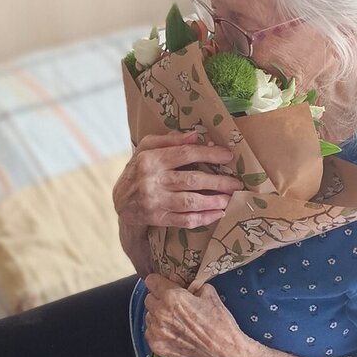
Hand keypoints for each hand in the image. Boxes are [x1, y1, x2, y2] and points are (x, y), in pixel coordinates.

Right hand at [113, 130, 242, 230]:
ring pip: (190, 202)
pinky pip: (184, 220)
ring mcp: (155, 201)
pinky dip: (203, 218)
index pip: (185, 154)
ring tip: (230, 199)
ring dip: (213, 202)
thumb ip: (169, 140)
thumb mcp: (146, 148)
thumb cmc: (138, 170)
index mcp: (151, 159)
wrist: (120, 202)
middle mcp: (153, 181)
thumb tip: (195, 136)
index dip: (209, 154)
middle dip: (218, 182)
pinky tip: (217, 214)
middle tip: (236, 183)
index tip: (228, 156)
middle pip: (192, 180)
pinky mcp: (158, 218)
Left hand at [143, 274, 260, 356]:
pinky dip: (159, 331)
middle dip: (159, 298)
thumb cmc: (220, 324)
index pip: (151, 281)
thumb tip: (185, 285)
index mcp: (172, 297)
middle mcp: (160, 313)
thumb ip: (192, 286)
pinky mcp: (157, 346)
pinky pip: (150, 332)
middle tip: (174, 304)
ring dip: (158, 315)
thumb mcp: (210, 294)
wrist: (224, 354)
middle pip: (149, 298)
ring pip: (149, 316)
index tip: (163, 284)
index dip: (159, 281)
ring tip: (176, 321)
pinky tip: (174, 333)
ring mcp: (156, 332)